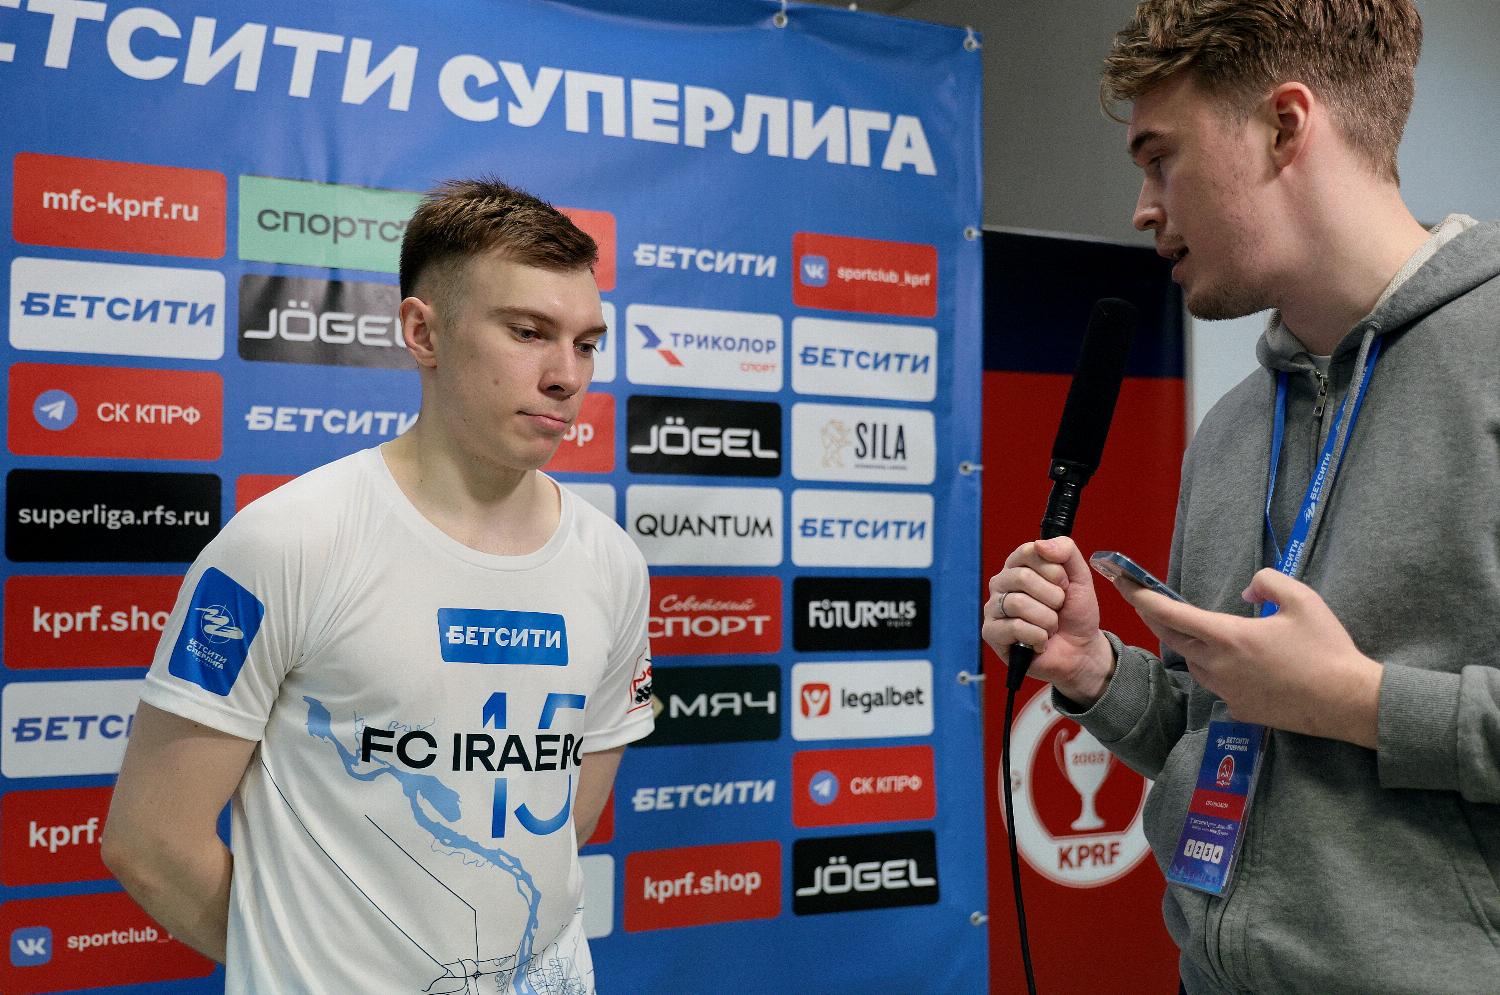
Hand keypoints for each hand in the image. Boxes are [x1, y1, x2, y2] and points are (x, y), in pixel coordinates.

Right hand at [982, 536, 1114, 704]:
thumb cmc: (1075, 613)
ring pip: (1019, 604)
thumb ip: (1066, 551)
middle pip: (1022, 577)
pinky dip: (1038, 637)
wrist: (1080, 650)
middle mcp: (1002, 584)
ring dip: (1047, 620)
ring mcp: (994, 608)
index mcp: (1019, 565)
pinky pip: (1015, 628)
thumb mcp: (1080, 577)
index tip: (1064, 584)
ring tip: (1050, 627)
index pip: (1029, 552)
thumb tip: (1041, 544)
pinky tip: (1040, 641)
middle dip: (1052, 597)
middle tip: (1058, 608)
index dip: (1054, 570)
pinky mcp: (991, 633)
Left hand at [1112, 567, 1381, 746]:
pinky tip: (1236, 662)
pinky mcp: (1239, 709)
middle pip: (1172, 638)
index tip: (1125, 583)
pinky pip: (1216, 684)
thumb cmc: (1327, 649)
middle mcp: (1218, 666)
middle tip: (1144, 600)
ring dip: (1188, 644)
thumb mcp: (1302, 600)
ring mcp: (1227, 691)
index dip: (1143, 597)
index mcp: (1229, 637)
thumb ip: (1268, 582)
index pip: (1171, 614)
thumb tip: (1247, 593)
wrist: (1348, 702)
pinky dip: (1216, 668)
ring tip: (1194, 627)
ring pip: (1194, 662)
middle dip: (1154, 617)